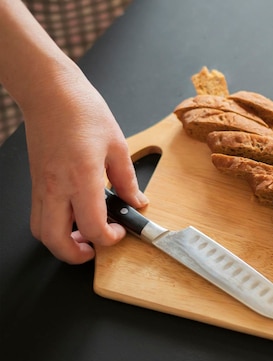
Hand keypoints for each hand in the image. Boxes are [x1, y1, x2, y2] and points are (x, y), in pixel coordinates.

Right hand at [23, 75, 147, 263]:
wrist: (50, 92)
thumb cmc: (82, 111)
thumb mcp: (117, 145)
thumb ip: (128, 180)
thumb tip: (137, 201)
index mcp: (82, 178)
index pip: (92, 227)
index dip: (109, 239)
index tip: (120, 231)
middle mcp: (56, 187)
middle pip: (55, 240)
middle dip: (75, 255)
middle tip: (95, 250)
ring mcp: (41, 186)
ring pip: (40, 231)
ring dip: (61, 243)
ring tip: (83, 237)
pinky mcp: (35, 182)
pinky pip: (38, 215)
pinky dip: (53, 226)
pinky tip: (73, 216)